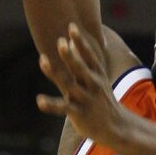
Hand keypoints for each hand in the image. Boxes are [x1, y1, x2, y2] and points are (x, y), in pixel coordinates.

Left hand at [36, 24, 126, 145]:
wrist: (116, 127)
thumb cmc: (102, 99)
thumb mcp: (96, 78)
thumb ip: (82, 59)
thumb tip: (71, 40)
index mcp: (97, 74)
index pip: (90, 55)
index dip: (81, 42)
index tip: (72, 27)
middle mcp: (93, 85)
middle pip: (80, 67)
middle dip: (71, 55)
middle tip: (60, 41)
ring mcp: (86, 99)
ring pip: (69, 84)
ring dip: (54, 72)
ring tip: (42, 60)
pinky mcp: (79, 113)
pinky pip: (63, 108)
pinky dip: (51, 104)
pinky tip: (39, 100)